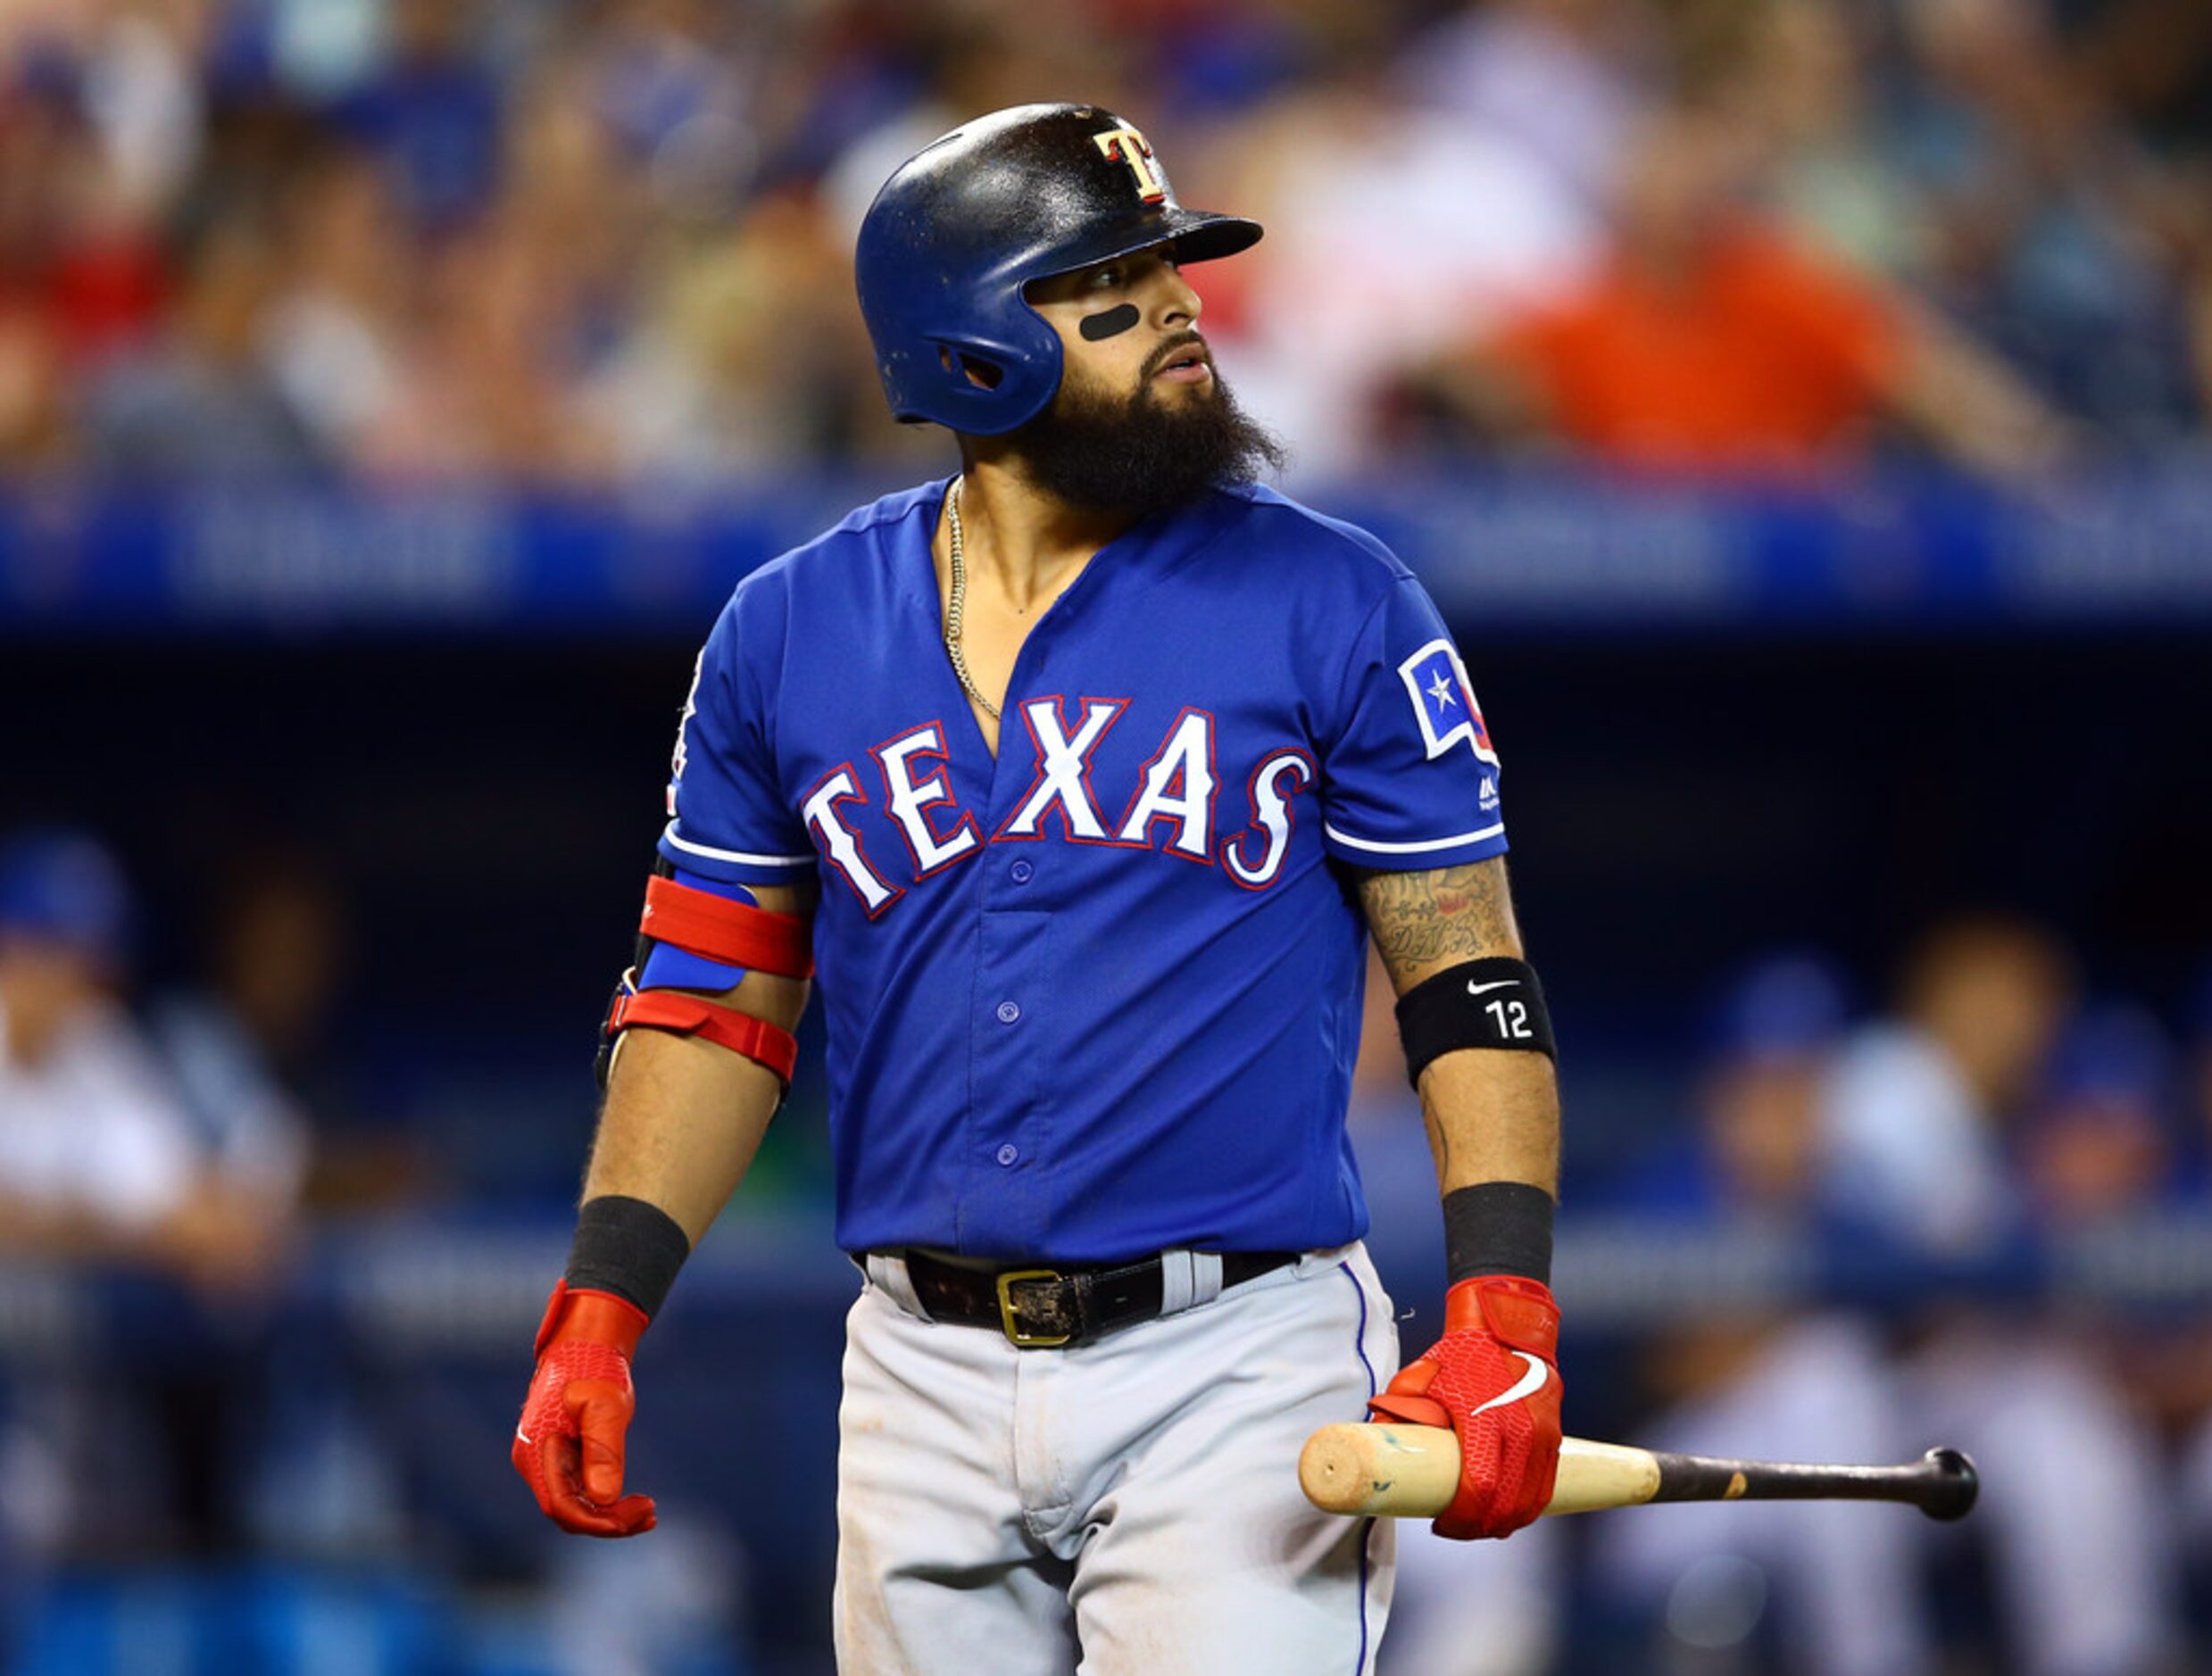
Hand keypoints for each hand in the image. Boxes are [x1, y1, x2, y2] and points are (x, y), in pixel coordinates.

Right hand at [512, 1280, 657, 1536]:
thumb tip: (604, 1498)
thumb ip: (603, 1450)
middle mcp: (535, 1463)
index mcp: (538, 1452)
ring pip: (575, 1507)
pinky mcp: (561, 1460)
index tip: (636, 1516)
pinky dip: (606, 1502)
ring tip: (649, 1512)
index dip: (599, 1521)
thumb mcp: (605, 1404)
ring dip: (610, 1515)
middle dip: (609, 1521)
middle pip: (569, 1513)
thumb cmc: (594, 1368)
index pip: (562, 1507)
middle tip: (651, 1513)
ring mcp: (546, 1463)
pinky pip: (580, 1493)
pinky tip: (634, 1503)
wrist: (585, 1344)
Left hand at [1367, 1274, 1561, 1538]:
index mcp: (1485, 1417)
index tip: (1442, 1524)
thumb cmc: (1463, 1354)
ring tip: (1479, 1525)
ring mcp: (1544, 1436)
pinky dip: (1527, 1506)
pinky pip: (1545, 1487)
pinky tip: (1507, 1512)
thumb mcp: (1425, 1375)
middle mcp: (1522, 1430)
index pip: (1482, 1487)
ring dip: (1505, 1522)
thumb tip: (1376, 1437)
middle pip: (1508, 1504)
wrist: (1509, 1329)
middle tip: (1456, 1529)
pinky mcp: (1556, 1439)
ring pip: (1531, 1501)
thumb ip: (1400, 1406)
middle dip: (1481, 1527)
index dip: (1463, 1517)